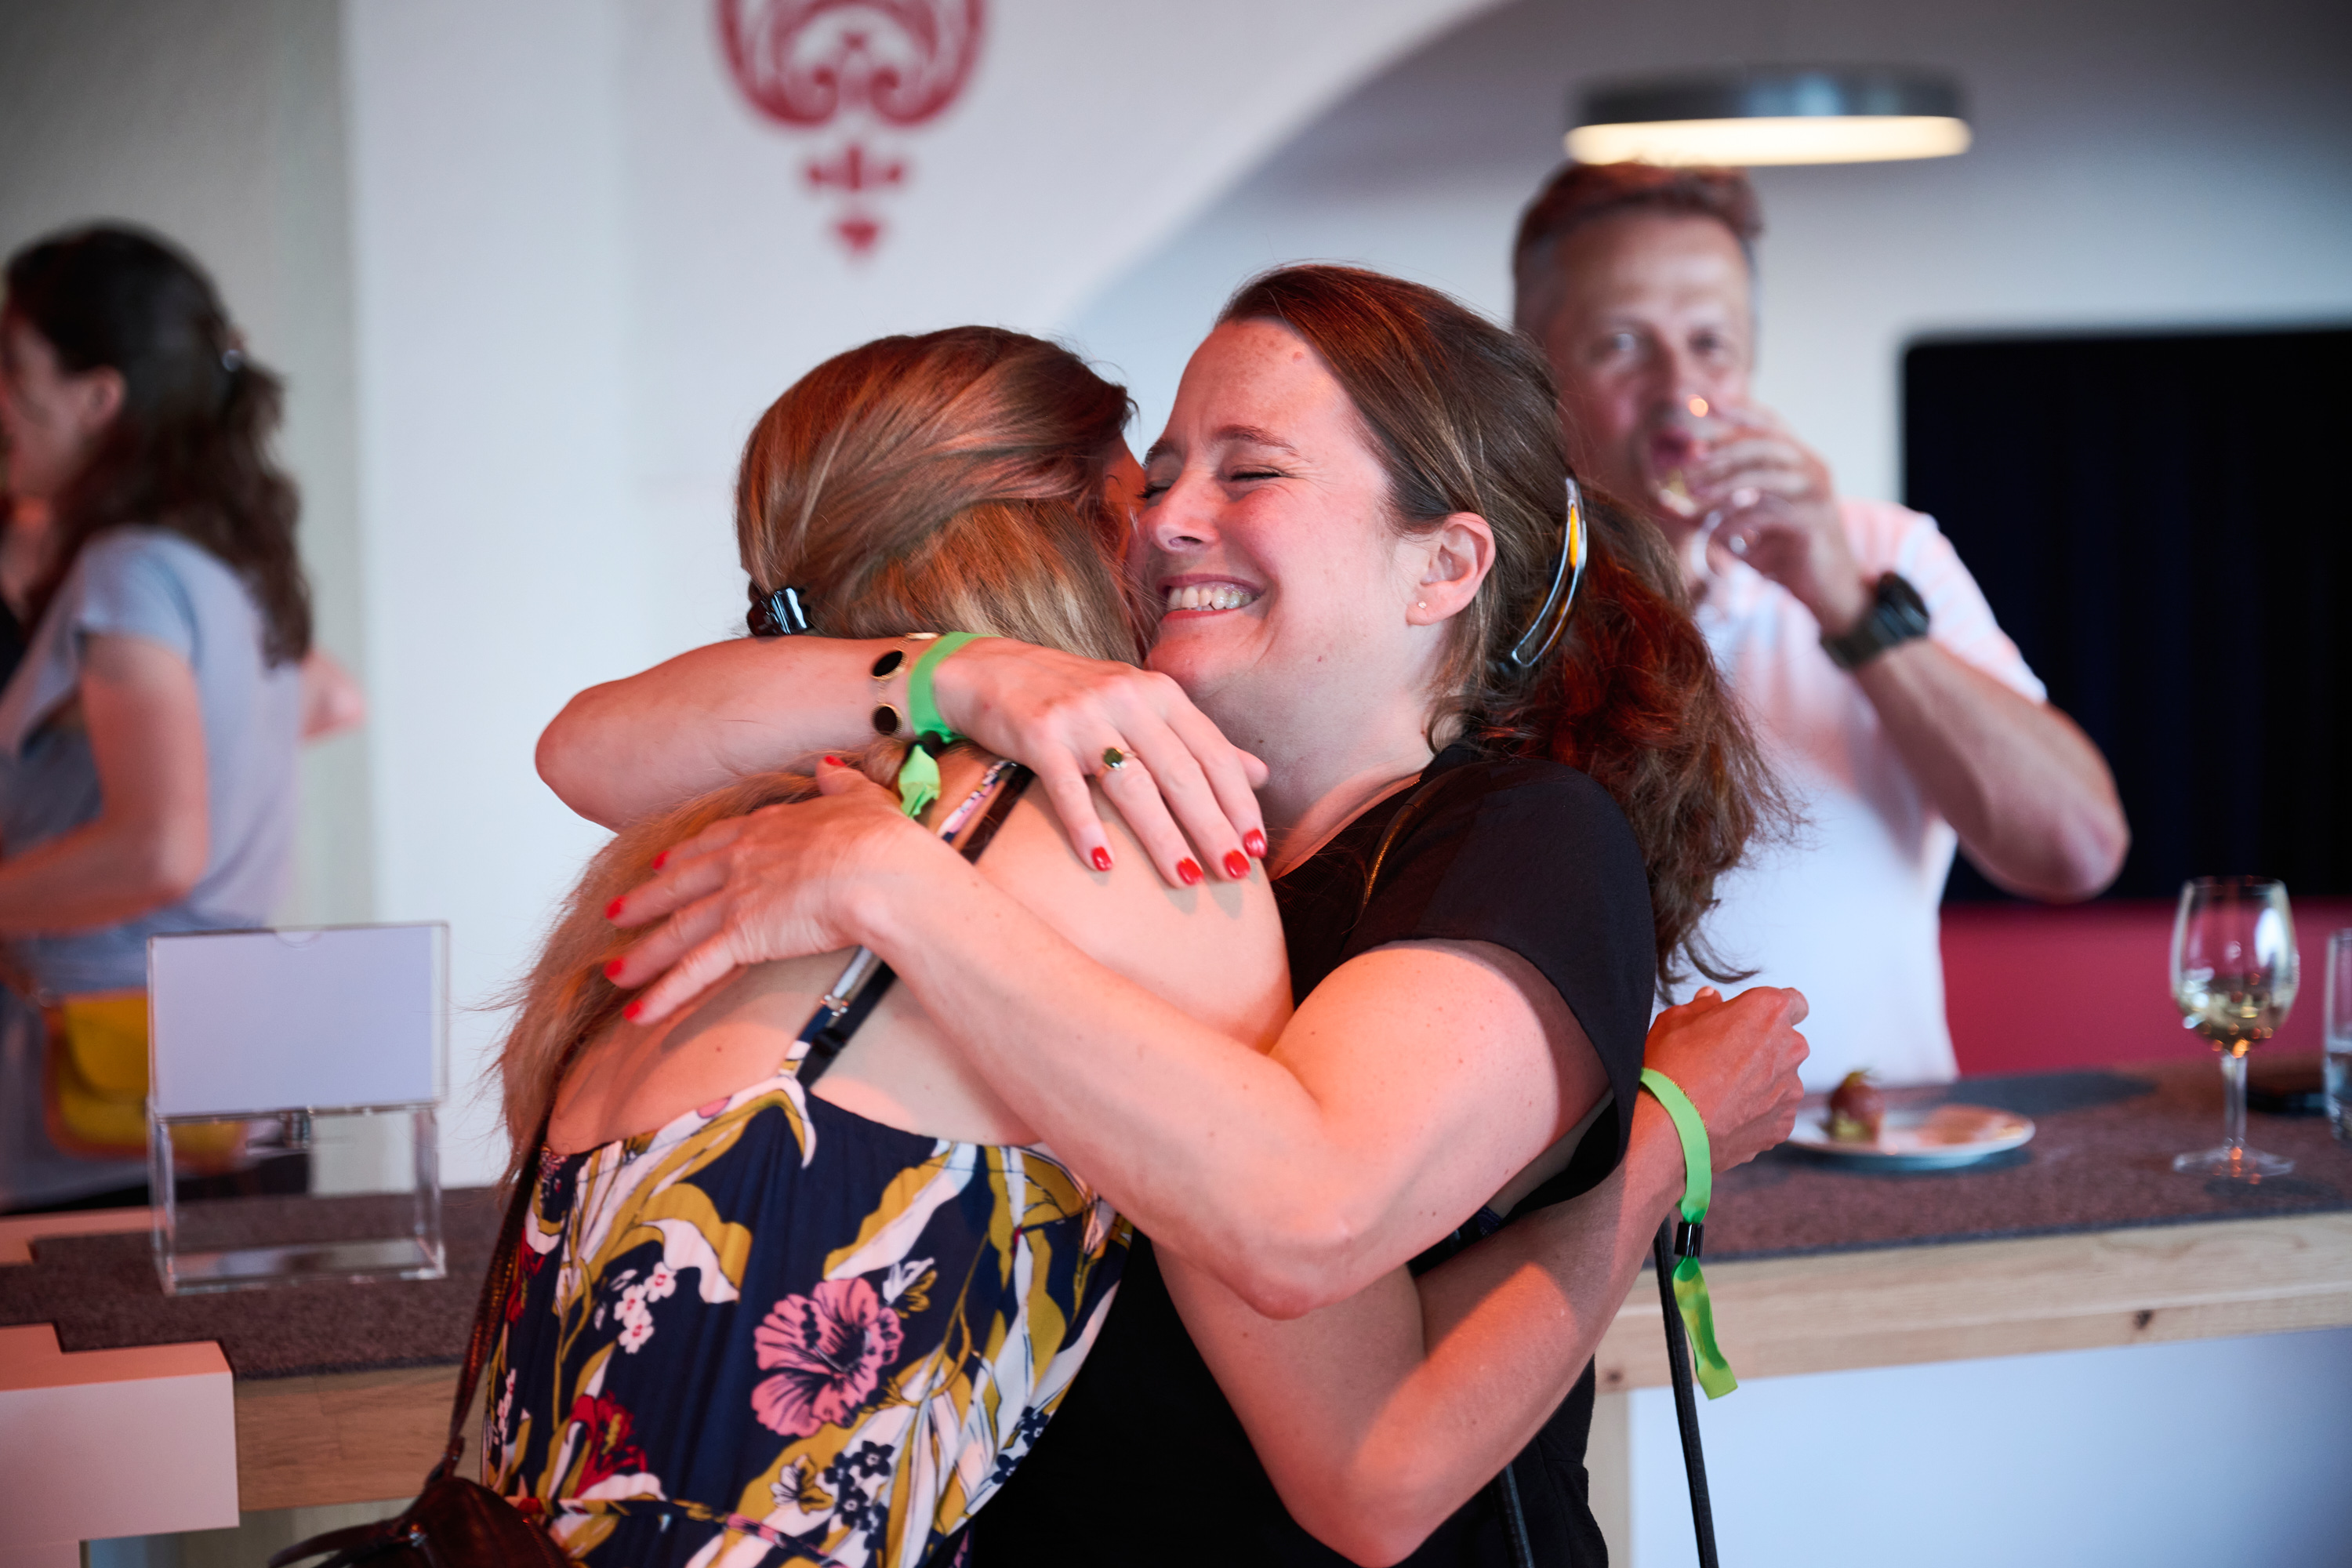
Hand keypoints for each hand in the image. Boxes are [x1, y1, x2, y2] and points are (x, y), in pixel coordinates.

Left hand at [602, 760, 932, 1024]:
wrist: (882, 872)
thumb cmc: (882, 841)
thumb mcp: (862, 799)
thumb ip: (841, 783)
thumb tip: (830, 765)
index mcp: (768, 827)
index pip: (715, 841)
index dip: (686, 854)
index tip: (664, 862)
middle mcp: (741, 860)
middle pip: (681, 883)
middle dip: (645, 900)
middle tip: (615, 912)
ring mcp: (737, 898)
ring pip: (677, 929)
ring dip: (643, 955)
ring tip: (614, 974)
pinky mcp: (742, 937)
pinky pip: (694, 971)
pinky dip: (664, 994)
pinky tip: (639, 1015)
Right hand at [931, 638, 1267, 885]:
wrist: (993, 670)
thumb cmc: (1076, 698)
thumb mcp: (1143, 707)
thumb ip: (1198, 740)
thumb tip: (1261, 775)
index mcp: (1160, 694)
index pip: (1212, 753)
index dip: (1239, 802)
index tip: (1259, 847)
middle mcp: (1128, 699)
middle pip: (1181, 773)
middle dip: (1213, 827)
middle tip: (1236, 873)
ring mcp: (1083, 716)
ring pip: (1133, 784)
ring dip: (1163, 837)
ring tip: (1187, 879)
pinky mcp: (1040, 734)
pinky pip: (1068, 788)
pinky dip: (1087, 827)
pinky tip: (1105, 864)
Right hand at [1642, 985, 1810, 1173]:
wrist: (1669, 1126)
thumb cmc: (1671, 1068)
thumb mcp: (1676, 1019)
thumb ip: (1703, 1005)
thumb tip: (1711, 1000)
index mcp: (1768, 1011)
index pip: (1794, 1002)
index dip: (1771, 1012)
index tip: (1753, 1021)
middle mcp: (1790, 1048)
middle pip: (1787, 1043)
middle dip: (1765, 1048)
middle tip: (1726, 1059)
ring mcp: (1791, 1089)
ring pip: (1781, 1079)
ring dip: (1760, 1082)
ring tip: (1722, 1094)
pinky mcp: (1784, 1123)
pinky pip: (1775, 1112)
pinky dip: (1757, 1113)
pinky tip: (1726, 1115)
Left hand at [1691, 408, 1868, 635]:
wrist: (1829, 593)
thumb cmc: (1785, 557)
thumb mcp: (1747, 527)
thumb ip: (1716, 510)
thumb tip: (1668, 503)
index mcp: (1799, 461)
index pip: (1769, 423)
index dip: (1738, 411)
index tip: (1703, 404)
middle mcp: (1812, 468)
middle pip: (1763, 444)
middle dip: (1721, 449)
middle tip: (1687, 461)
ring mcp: (1817, 492)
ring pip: (1765, 474)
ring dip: (1725, 481)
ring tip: (1693, 493)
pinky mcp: (1815, 521)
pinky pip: (1769, 512)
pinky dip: (1737, 520)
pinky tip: (1715, 533)